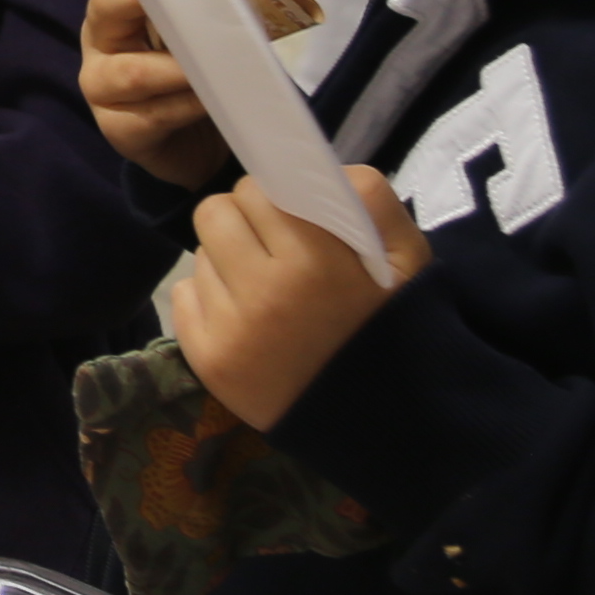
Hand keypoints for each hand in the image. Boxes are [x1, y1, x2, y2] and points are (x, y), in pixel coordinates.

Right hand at [77, 0, 229, 186]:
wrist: (193, 143)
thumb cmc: (193, 74)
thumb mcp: (196, 33)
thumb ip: (204, 5)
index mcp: (116, 6)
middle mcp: (99, 39)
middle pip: (106, 6)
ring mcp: (101, 87)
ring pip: (133, 71)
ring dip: (179, 68)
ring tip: (218, 64)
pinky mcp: (118, 130)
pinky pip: (154, 115)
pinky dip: (188, 106)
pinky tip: (213, 101)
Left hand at [163, 166, 427, 430]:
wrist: (389, 426)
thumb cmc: (397, 331)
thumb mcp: (410, 261)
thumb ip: (373, 199)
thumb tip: (322, 168)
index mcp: (315, 261)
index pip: (256, 190)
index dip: (274, 200)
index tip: (293, 220)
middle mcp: (264, 293)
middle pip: (215, 213)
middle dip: (243, 223)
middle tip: (275, 251)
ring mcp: (231, 331)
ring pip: (199, 254)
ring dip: (227, 262)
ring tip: (268, 293)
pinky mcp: (209, 362)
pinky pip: (184, 297)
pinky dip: (209, 301)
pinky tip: (249, 323)